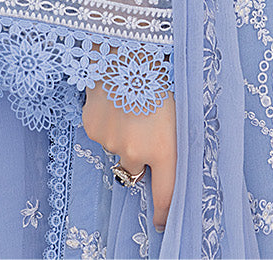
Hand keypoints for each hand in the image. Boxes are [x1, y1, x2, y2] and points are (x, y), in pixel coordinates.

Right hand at [81, 82, 176, 232]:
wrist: (127, 49)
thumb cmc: (160, 75)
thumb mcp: (179, 109)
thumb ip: (173, 141)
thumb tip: (168, 162)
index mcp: (165, 148)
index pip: (165, 195)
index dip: (163, 213)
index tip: (161, 223)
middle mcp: (135, 151)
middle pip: (135, 170)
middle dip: (138, 156)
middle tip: (143, 126)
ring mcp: (111, 142)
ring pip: (117, 148)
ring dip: (123, 133)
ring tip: (128, 101)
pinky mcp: (92, 129)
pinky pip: (101, 133)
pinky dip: (107, 121)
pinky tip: (112, 98)